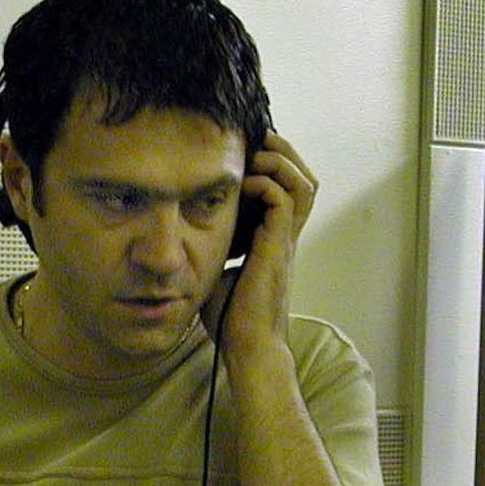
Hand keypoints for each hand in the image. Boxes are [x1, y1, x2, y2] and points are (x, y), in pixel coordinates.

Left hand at [209, 131, 318, 358]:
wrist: (247, 346)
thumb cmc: (231, 321)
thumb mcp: (213, 275)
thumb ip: (208, 254)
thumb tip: (180, 242)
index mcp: (273, 242)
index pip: (287, 192)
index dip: (274, 167)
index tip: (246, 153)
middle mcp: (284, 237)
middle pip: (305, 179)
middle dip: (284, 152)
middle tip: (257, 139)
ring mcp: (284, 241)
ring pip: (303, 183)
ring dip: (280, 161)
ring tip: (255, 155)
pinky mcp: (277, 247)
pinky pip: (283, 199)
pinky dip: (266, 183)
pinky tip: (244, 185)